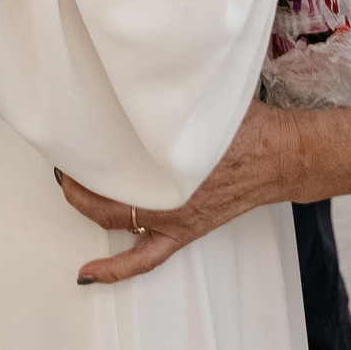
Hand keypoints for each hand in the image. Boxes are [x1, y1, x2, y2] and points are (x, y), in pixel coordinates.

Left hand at [57, 101, 299, 284]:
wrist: (280, 156)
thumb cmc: (249, 128)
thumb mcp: (205, 102)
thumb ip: (174, 99)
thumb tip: (147, 76)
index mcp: (171, 165)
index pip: (114, 165)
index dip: (87, 157)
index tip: (74, 140)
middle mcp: (168, 196)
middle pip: (109, 192)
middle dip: (82, 179)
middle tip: (70, 161)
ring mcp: (174, 219)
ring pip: (119, 223)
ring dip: (91, 210)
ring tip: (72, 195)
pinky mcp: (183, 231)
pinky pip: (144, 259)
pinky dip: (115, 269)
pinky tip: (90, 274)